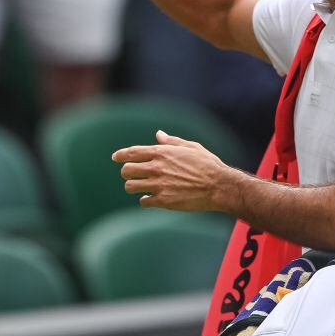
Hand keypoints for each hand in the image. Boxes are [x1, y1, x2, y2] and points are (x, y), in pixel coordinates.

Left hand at [113, 131, 232, 210]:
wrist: (219, 186)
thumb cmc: (207, 165)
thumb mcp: (191, 147)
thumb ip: (172, 142)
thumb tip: (158, 135)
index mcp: (162, 152)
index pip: (132, 152)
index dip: (121, 155)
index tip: (115, 158)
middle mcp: (157, 168)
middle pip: (127, 170)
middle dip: (127, 173)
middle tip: (133, 175)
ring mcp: (159, 185)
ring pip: (131, 187)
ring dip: (134, 187)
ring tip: (141, 188)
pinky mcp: (163, 201)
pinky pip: (144, 201)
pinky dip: (145, 200)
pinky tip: (150, 198)